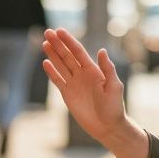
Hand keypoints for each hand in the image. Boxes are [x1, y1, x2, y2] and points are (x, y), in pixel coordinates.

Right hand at [41, 28, 128, 142]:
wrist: (107, 126)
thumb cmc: (114, 107)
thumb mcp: (114, 87)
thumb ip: (107, 69)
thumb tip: (102, 50)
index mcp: (93, 70)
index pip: (78, 51)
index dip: (68, 41)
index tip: (59, 31)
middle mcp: (82, 74)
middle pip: (67, 56)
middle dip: (57, 44)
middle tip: (47, 32)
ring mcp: (74, 84)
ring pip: (61, 65)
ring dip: (53, 55)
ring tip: (44, 43)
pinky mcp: (68, 95)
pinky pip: (58, 80)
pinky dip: (52, 72)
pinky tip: (45, 63)